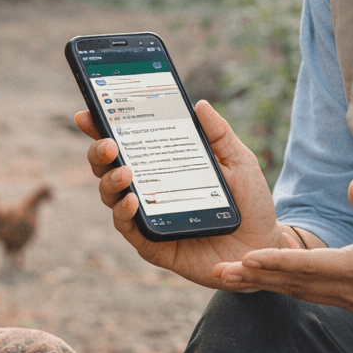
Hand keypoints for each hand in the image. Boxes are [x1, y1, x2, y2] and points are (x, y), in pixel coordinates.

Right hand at [77, 100, 289, 290]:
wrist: (264, 248)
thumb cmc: (249, 203)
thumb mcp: (239, 162)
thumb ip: (219, 135)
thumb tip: (199, 104)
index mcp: (162, 165)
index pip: (125, 142)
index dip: (102, 127)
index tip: (88, 112)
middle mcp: (148, 189)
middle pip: (107, 167)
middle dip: (99, 152)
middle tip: (108, 143)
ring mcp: (147, 216)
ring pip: (110, 196)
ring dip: (110, 181)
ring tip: (124, 171)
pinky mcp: (152, 244)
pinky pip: (127, 228)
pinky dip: (124, 213)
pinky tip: (133, 200)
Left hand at [213, 178, 352, 309]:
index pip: (311, 265)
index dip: (278, 261)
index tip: (249, 256)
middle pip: (295, 284)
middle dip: (257, 277)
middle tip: (220, 271)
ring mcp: (350, 299)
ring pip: (298, 292)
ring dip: (263, 284)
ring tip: (228, 277)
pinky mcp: (349, 298)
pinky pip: (307, 293)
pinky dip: (281, 286)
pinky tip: (259, 280)